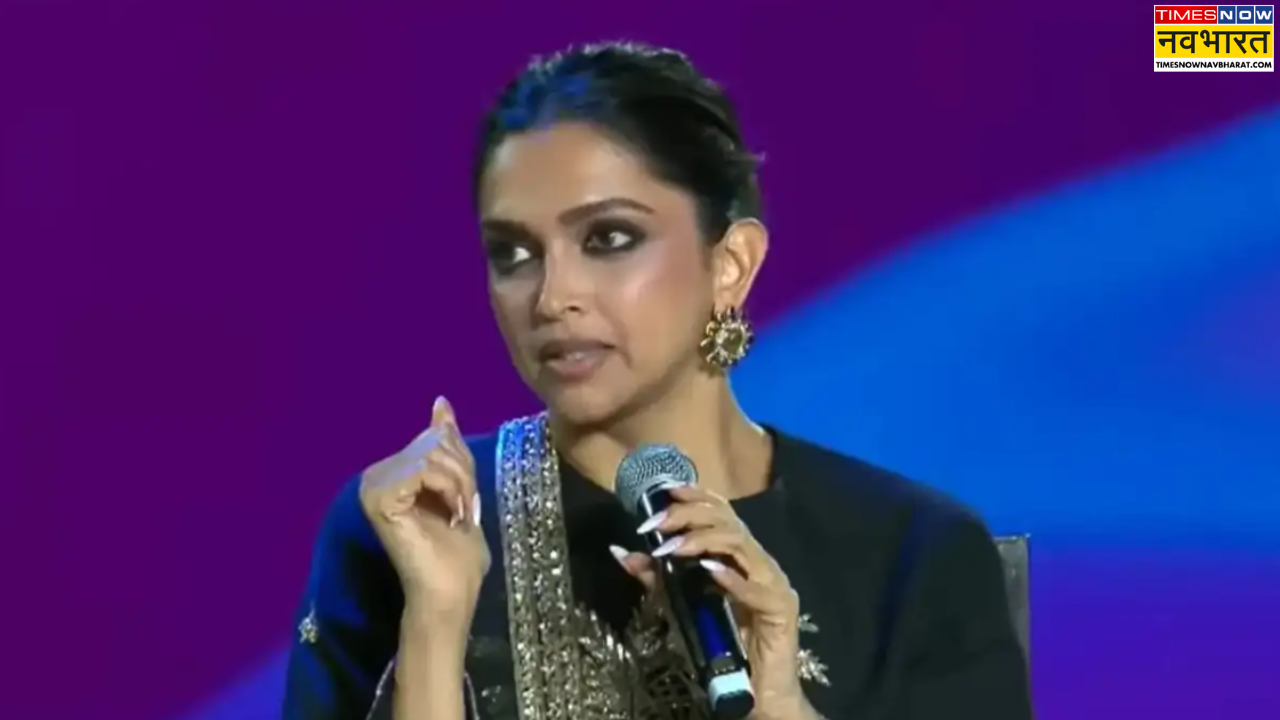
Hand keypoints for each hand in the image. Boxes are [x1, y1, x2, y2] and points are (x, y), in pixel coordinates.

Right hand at [359, 396, 489, 633]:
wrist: (450, 592)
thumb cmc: (457, 551)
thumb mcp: (460, 486)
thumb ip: (447, 446)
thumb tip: (440, 402)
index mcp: (390, 472)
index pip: (435, 439)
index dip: (462, 464)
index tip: (464, 501)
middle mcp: (374, 475)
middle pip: (434, 444)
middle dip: (463, 474)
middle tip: (464, 510)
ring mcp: (373, 486)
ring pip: (432, 455)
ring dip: (461, 485)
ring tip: (459, 516)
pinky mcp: (378, 497)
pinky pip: (425, 469)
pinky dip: (450, 490)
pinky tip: (450, 517)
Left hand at [611, 485, 814, 719]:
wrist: (757, 692)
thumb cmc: (724, 647)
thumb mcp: (681, 605)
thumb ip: (656, 579)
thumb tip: (621, 551)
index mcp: (741, 557)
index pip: (722, 513)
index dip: (695, 496)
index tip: (664, 492)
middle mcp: (760, 563)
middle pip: (728, 522)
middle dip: (689, 516)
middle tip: (655, 523)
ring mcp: (774, 583)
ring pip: (741, 545)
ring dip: (702, 541)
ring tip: (672, 548)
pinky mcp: (781, 608)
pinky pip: (756, 588)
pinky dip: (731, 577)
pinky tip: (708, 570)